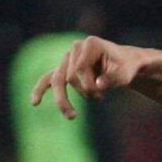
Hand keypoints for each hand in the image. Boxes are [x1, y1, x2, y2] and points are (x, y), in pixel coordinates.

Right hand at [29, 36, 144, 118]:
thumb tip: (98, 85)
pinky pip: (48, 78)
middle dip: (83, 91)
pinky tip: (35, 102)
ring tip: (72, 117)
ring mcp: (68, 58)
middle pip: (69, 76)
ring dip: (64, 99)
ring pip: (57, 80)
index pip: (80, 69)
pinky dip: (40, 89)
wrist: (126, 64)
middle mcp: (76, 48)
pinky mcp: (64, 68)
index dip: (88, 85)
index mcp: (90, 44)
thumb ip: (113, 79)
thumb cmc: (127, 68)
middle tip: (99, 99)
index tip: (102, 94)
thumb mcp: (126, 74)